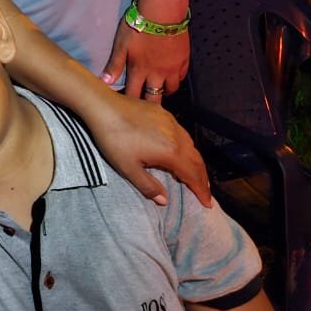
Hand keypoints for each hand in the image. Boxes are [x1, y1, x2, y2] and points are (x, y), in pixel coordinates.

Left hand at [90, 88, 210, 207]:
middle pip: (197, 160)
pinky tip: (180, 150)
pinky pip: (181, 133)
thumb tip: (165, 200)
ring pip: (191, 145)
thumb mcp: (127, 168)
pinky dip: (186, 146)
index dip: (201, 190)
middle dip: (202, 178)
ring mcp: (171, 122)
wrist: (103, 106)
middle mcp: (177, 136)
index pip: (193, 174)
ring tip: (195, 173)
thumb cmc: (114, 140)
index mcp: (171, 152)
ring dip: (196, 161)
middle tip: (205, 192)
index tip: (208, 204)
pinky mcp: (163, 112)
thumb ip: (148, 186)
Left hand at [101, 22, 189, 104]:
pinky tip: (171, 78)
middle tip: (144, 108)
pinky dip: (176, 80)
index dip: (130, 104)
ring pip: (171, 90)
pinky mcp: (184, 61)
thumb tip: (104, 82)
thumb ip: (114, 65)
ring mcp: (172, 69)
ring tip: (157, 92)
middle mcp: (157, 74)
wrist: (162, 13)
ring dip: (163, 93)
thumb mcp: (121, 45)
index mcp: (139, 71)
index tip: (127, 109)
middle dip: (149, 105)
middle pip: (154, 98)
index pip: (134, 95)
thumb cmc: (138, 27)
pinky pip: (182, 77)